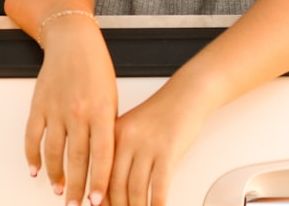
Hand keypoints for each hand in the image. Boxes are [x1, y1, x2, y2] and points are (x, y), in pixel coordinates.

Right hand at [25, 17, 116, 205]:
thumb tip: (103, 161)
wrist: (73, 41)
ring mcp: (56, 109)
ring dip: (55, 176)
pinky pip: (33, 137)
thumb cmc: (97, 68)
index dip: (99, 181)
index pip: (102, 154)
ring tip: (60, 191)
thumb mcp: (111, 97)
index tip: (96, 201)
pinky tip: (35, 171)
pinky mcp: (38, 105)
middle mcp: (78, 112)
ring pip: (53, 153)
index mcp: (101, 110)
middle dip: (77, 187)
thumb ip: (107, 127)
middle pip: (77, 159)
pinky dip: (32, 157)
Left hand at [107, 82, 210, 205]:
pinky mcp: (168, 150)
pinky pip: (159, 186)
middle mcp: (127, 138)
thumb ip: (121, 152)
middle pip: (115, 186)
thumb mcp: (134, 127)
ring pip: (136, 190)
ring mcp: (147, 144)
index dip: (100, 198)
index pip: (100, 174)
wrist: (188, 93)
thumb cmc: (163, 112)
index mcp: (113, 133)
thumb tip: (113, 186)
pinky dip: (158, 204)